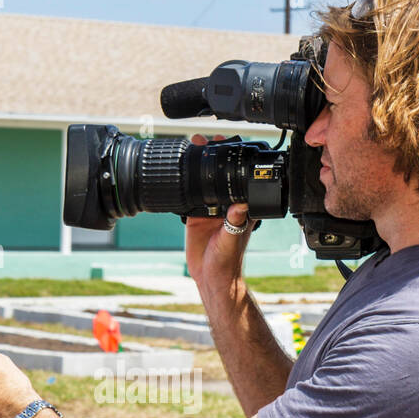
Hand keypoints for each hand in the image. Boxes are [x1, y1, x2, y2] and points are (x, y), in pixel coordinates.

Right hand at [184, 134, 252, 292]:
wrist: (211, 276)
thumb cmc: (227, 261)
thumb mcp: (231, 239)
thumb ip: (235, 223)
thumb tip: (241, 205)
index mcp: (240, 208)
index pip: (238, 179)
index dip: (233, 160)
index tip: (225, 146)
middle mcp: (226, 206)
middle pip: (218, 175)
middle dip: (211, 156)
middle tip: (202, 140)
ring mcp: (209, 209)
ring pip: (202, 182)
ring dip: (196, 166)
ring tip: (190, 146)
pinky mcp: (194, 216)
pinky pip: (187, 197)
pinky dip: (183, 185)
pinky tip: (177, 172)